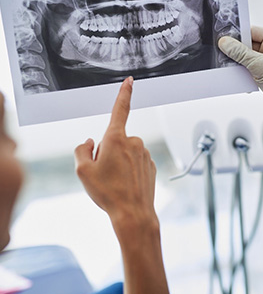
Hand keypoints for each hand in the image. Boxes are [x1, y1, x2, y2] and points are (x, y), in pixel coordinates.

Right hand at [74, 77, 156, 225]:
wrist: (133, 213)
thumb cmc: (108, 192)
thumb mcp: (83, 171)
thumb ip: (82, 150)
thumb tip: (90, 142)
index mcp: (116, 138)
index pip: (120, 109)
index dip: (124, 93)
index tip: (131, 80)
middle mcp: (134, 142)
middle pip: (114, 139)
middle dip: (107, 151)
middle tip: (104, 173)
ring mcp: (144, 153)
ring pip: (125, 152)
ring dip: (118, 161)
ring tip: (116, 181)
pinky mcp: (151, 164)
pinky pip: (135, 162)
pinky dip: (129, 170)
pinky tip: (126, 184)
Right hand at [219, 26, 262, 147]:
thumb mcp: (260, 66)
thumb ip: (240, 54)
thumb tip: (224, 42)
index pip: (251, 31)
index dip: (236, 37)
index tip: (222, 42)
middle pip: (248, 45)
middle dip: (237, 54)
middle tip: (226, 59)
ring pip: (248, 58)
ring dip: (241, 65)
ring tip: (237, 72)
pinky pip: (251, 68)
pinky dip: (246, 73)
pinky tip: (245, 80)